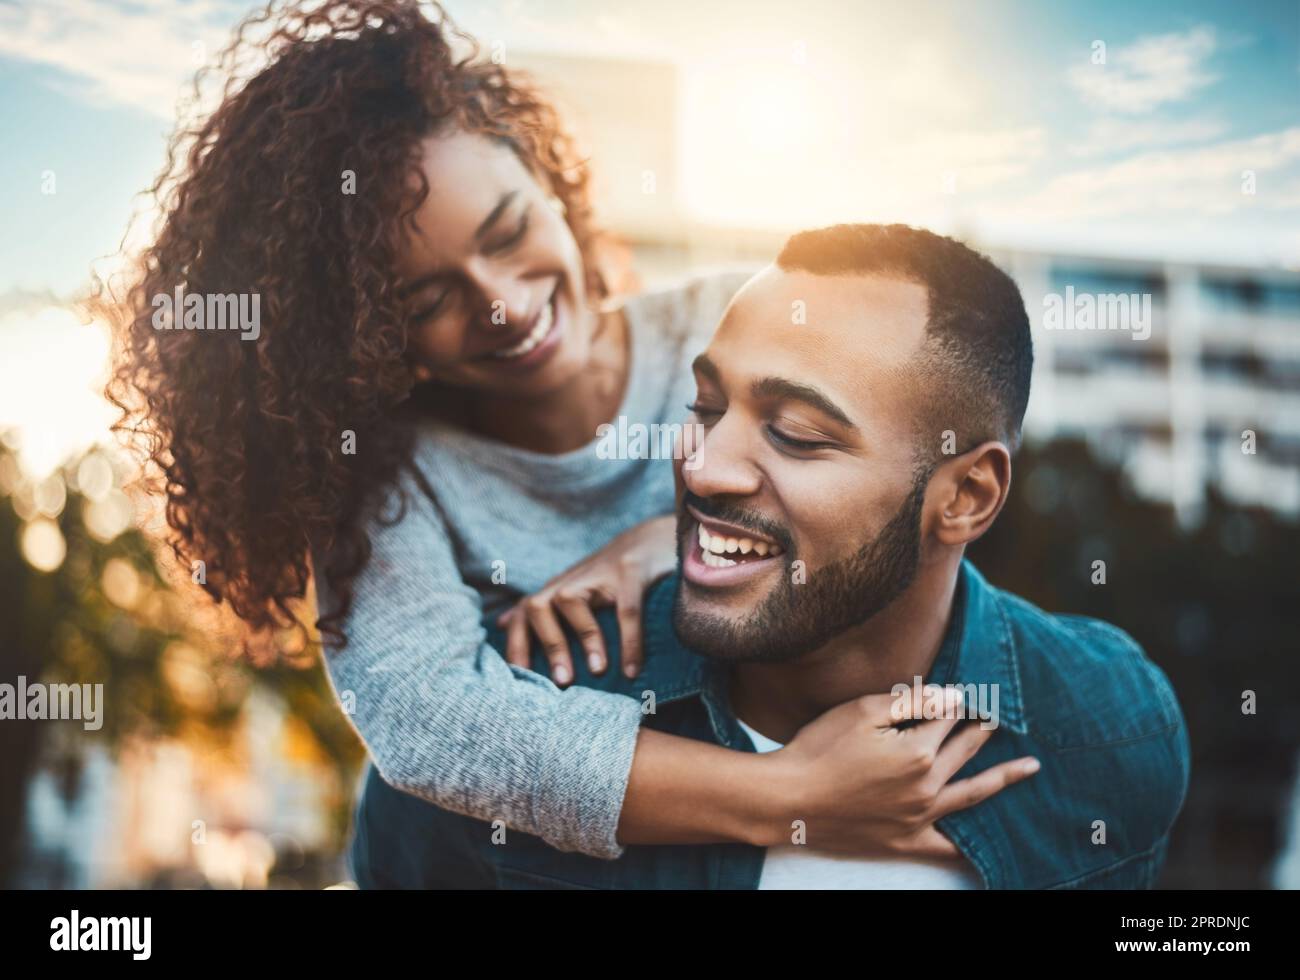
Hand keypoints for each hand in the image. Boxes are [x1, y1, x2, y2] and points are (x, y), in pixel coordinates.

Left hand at [497, 515, 676, 684]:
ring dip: (584, 639)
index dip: (516, 646)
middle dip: (546, 645)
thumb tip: (501, 625)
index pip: (523, 614)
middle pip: (537, 606)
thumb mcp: (576, 590)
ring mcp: (599, 571)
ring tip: (598, 671)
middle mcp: (571, 579)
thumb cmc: (613, 575)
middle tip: (563, 682)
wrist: (654, 537)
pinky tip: (632, 669)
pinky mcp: (629, 570)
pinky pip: (626, 609)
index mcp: (558, 589)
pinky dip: (629, 641)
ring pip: (571, 602)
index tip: (520, 683)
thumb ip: (544, 610)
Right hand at [762, 687, 1039, 856]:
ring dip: (1002, 777)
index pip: (946, 717)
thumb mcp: (863, 712)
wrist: (788, 799)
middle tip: (999, 717)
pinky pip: (947, 846)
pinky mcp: (904, 841)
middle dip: (981, 730)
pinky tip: (987, 839)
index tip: (968, 689)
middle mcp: (926, 786)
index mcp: (917, 751)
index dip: (954, 700)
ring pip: (970, 793)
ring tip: (1028, 768)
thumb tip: (954, 696)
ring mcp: (918, 817)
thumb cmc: (820, 748)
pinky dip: (969, 843)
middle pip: (962, 750)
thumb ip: (913, 702)